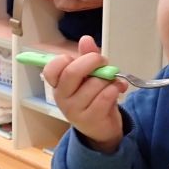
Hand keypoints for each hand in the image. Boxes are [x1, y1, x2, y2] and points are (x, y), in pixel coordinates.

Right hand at [42, 35, 126, 153]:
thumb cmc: (93, 98)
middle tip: (103, 61)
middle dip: (92, 61)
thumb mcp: (88, 76)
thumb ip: (86, 57)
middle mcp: (62, 97)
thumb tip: (85, 39)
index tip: (80, 59)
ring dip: (108, 78)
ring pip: (93, 84)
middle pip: (72, 72)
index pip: (51, 69)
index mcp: (58, 85)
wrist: (101, 128)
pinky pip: (105, 96)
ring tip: (113, 81)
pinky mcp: (90, 119)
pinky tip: (118, 89)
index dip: (66, 59)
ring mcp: (74, 110)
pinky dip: (115, 88)